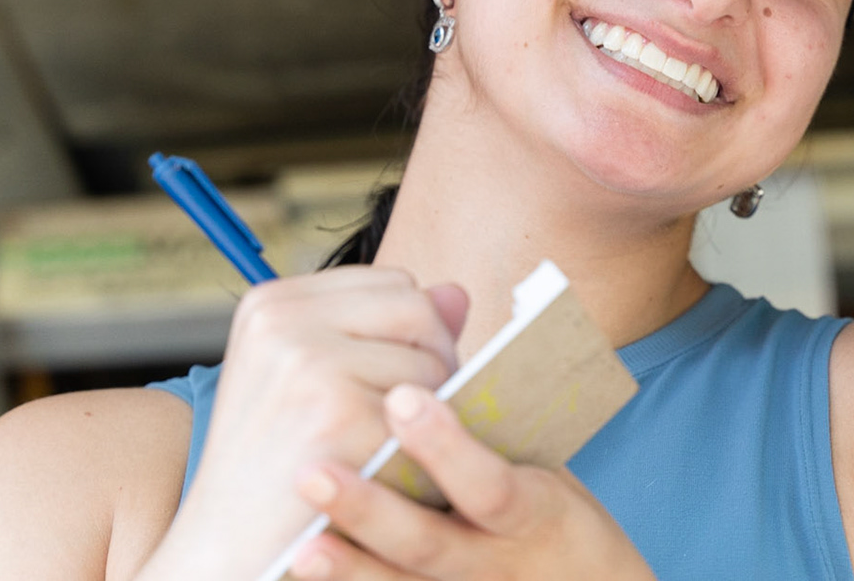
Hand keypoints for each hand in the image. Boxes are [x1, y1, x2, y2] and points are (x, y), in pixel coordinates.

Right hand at [138, 269, 469, 580]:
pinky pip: (428, 415)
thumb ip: (383, 331)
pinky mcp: (338, 414)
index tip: (388, 382)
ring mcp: (309, 364)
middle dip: (432, 362)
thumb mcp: (310, 380)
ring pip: (431, 363)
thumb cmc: (279, 468)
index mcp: (272, 304)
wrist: (227, 549)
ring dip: (428, 413)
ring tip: (382, 448)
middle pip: (418, 310)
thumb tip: (457, 293)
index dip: (412, 334)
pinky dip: (420, 452)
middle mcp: (284, 322)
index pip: (395, 284)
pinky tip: (382, 475)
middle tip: (402, 421)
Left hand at [285, 383, 654, 579]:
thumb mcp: (546, 462)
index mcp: (533, 513)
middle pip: (429, 542)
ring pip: (399, 579)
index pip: (491, 488)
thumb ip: (495, 399)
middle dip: (373, 506)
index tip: (403, 398)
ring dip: (344, 555)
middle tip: (315, 470)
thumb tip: (442, 301)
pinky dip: (348, 580)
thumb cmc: (551, 512)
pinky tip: (302, 562)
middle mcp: (494, 562)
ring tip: (301, 526)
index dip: (447, 448)